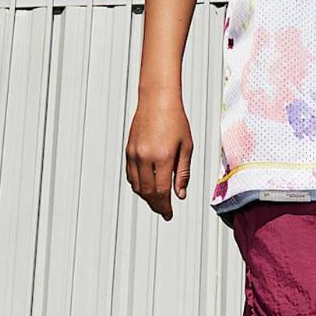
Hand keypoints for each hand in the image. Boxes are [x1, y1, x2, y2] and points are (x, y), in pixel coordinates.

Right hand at [125, 95, 193, 219]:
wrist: (157, 101)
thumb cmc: (176, 120)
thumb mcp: (187, 147)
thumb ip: (183, 173)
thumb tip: (180, 194)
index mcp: (163, 157)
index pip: (162, 191)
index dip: (165, 206)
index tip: (169, 214)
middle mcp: (145, 157)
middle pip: (148, 192)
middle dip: (156, 205)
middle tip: (164, 212)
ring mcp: (134, 154)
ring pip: (137, 186)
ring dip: (146, 197)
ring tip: (157, 201)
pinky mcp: (128, 150)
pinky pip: (130, 175)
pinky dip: (138, 185)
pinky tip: (147, 186)